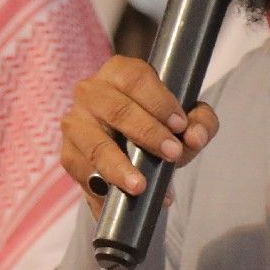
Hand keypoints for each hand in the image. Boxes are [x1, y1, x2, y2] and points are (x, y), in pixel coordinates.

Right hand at [58, 56, 216, 213]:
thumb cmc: (158, 125)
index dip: (159, 101)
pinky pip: (82, 171)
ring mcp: (75, 122)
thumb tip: (194, 137)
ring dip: (119, 166)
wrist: (131, 150)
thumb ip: (200, 123)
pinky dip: (102, 187)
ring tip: (140, 186)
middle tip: (173, 154)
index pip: (136, 79)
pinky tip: (117, 198)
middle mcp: (90, 92)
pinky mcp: (68, 154)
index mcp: (118, 72)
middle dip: (147, 133)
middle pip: (117, 109)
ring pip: (96, 144)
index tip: (180, 125)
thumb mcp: (185, 120)